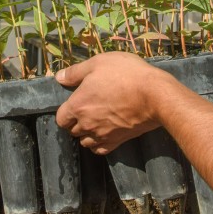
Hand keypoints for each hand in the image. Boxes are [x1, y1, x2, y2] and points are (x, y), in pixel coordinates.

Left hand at [54, 51, 169, 153]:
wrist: (154, 94)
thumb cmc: (125, 74)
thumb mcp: (98, 63)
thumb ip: (75, 72)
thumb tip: (59, 77)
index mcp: (78, 105)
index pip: (61, 118)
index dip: (66, 112)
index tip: (75, 103)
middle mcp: (86, 124)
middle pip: (72, 131)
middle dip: (76, 122)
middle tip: (87, 110)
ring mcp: (102, 135)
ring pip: (85, 142)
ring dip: (86, 134)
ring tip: (95, 122)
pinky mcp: (117, 141)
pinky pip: (100, 150)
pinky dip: (99, 144)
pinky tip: (104, 133)